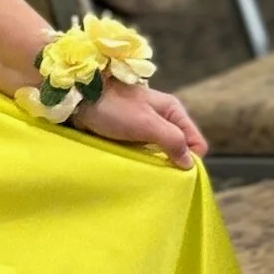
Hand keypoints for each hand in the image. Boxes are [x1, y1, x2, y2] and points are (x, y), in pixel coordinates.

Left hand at [73, 83, 207, 170]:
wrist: (77, 95)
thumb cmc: (113, 106)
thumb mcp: (147, 123)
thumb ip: (172, 141)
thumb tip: (189, 164)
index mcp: (173, 112)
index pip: (196, 143)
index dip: (190, 160)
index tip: (175, 173)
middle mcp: (162, 119)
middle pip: (178, 150)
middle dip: (171, 165)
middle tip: (159, 178)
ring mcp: (144, 128)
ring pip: (159, 153)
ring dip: (153, 165)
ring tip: (143, 175)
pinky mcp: (127, 135)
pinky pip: (141, 153)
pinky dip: (138, 161)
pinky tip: (132, 168)